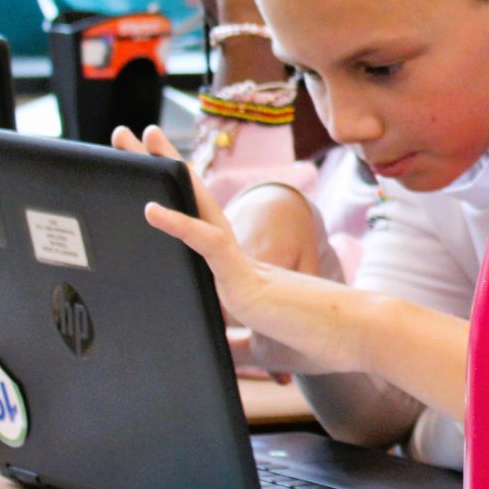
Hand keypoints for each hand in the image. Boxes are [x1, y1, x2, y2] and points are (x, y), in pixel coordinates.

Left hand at [112, 125, 343, 375]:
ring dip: (166, 169)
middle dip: (161, 166)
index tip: (149, 181)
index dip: (174, 201)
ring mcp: (242, 264)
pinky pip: (209, 244)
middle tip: (129, 134)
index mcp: (241, 273)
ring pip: (198, 205)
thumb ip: (236, 346)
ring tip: (138, 136)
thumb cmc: (320, 340)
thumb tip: (216, 353)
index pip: (200, 227)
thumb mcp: (261, 348)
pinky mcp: (247, 279)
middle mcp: (240, 258)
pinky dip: (180, 226)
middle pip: (193, 200)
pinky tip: (151, 209)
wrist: (359, 337)